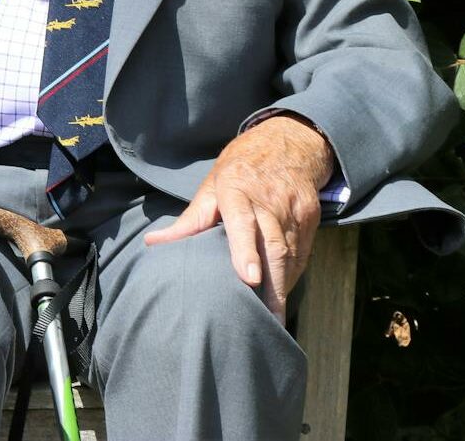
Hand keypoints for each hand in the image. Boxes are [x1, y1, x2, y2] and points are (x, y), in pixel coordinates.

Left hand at [145, 115, 334, 321]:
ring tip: (273, 317)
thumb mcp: (210, 188)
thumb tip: (152, 242)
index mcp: (237, 190)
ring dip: (283, 287)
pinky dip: (293, 275)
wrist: (286, 144)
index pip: (242, 223)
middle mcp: (269, 200)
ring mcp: (294, 208)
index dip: (246, 252)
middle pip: (273, 246)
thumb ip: (188, 221)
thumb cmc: (239, 171)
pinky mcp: (312, 217)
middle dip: (273, 287)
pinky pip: (303, 253)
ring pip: (291, 254)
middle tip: (268, 320)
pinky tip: (282, 293)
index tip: (250, 280)